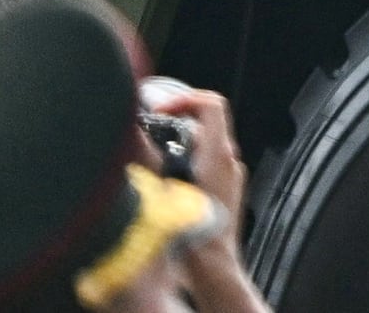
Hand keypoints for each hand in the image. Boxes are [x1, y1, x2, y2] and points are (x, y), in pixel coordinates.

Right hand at [148, 78, 247, 227]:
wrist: (212, 269)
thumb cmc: (191, 238)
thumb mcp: (162, 193)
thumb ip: (150, 161)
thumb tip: (136, 139)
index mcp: (218, 155)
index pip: (212, 104)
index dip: (186, 98)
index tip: (162, 110)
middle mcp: (230, 161)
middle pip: (208, 123)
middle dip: (179, 122)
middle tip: (154, 131)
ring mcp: (232, 176)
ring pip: (208, 145)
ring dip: (182, 144)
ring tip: (156, 159)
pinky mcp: (229, 191)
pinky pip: (210, 165)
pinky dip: (190, 162)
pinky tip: (168, 182)